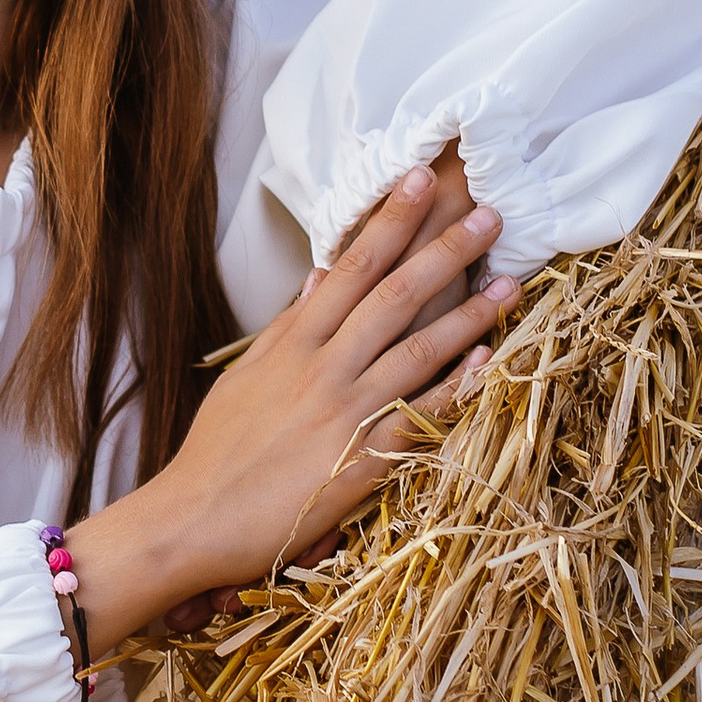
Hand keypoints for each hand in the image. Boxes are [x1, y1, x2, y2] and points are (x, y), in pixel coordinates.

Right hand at [66, 164, 513, 650]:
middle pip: (393, 296)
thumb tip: (320, 274)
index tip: (420, 181)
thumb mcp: (245, 375)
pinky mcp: (361, 463)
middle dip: (444, 251)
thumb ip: (287, 326)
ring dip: (468, 314)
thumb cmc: (215, 451)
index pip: (352, 267)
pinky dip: (455, 388)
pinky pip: (418, 418)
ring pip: (417, 351)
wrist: (191, 520)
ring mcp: (345, 415)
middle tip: (488, 215)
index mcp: (293, 344)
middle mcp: (324, 369)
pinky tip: (488, 361)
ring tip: (510, 282)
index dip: (391, 221)